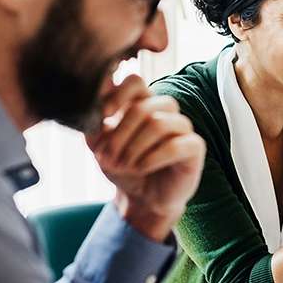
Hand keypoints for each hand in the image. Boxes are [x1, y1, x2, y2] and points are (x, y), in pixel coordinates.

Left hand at [86, 74, 205, 241]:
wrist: (142, 200)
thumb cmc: (123, 168)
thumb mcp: (100, 146)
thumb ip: (94, 121)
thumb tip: (88, 98)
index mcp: (143, 104)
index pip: (135, 82)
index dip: (118, 94)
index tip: (104, 116)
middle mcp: (165, 111)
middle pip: (144, 107)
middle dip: (120, 135)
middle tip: (108, 158)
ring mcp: (183, 127)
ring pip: (158, 124)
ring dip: (134, 148)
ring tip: (125, 166)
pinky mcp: (195, 147)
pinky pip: (175, 145)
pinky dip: (152, 158)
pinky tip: (142, 169)